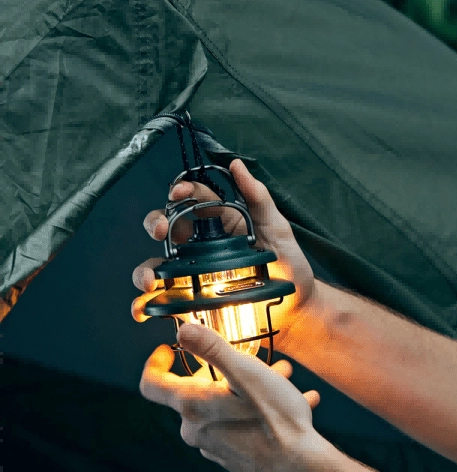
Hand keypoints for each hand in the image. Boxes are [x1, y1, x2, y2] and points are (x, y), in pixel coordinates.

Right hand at [131, 159, 316, 338]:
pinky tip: (145, 306)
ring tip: (149, 280)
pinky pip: (163, 300)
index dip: (181, 190)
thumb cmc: (288, 264)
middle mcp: (202, 245)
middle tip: (161, 231)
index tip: (180, 193)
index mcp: (220, 221)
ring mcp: (193, 272)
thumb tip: (237, 165)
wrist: (297, 306)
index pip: (191, 198)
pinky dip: (146, 304)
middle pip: (165, 226)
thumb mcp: (276, 227)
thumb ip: (258, 197)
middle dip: (155, 223)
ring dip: (145, 269)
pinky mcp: (192, 299)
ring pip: (156, 264)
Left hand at [140, 321, 330, 471]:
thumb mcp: (247, 373)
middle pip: (197, 391)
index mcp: (192, 406)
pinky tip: (295, 403)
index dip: (156, 362)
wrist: (300, 470)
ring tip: (283, 377)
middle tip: (255, 359)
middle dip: (225, 371)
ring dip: (249, 389)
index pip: (152, 383)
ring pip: (224, 407)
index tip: (169, 349)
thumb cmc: (274, 421)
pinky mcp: (234, 457)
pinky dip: (260, 410)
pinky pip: (240, 426)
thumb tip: (185, 329)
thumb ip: (213, 348)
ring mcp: (214, 446)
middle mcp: (196, 429)